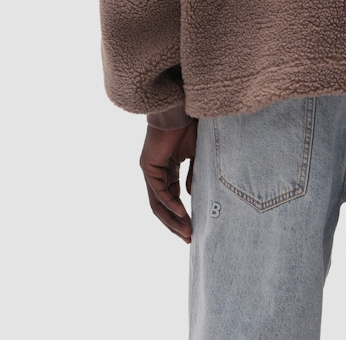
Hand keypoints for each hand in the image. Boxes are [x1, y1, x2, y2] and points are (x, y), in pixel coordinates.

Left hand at [140, 120, 197, 242]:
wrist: (180, 108)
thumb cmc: (190, 125)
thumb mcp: (196, 155)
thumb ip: (193, 174)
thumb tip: (192, 195)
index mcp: (168, 169)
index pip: (172, 198)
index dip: (182, 215)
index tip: (194, 229)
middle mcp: (157, 172)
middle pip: (163, 206)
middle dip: (176, 224)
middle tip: (189, 238)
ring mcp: (151, 170)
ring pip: (158, 203)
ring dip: (172, 219)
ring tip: (186, 232)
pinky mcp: (148, 166)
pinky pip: (158, 191)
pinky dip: (169, 203)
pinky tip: (181, 213)